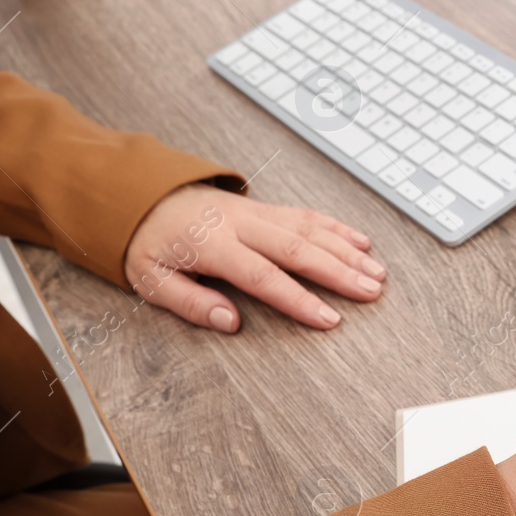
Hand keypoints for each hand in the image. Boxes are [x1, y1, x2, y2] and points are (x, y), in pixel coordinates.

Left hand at [125, 185, 385, 330]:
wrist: (139, 194)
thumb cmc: (147, 243)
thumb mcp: (151, 280)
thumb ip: (190, 302)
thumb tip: (230, 322)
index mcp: (212, 244)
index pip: (262, 275)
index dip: (298, 299)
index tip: (328, 318)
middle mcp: (240, 223)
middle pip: (298, 247)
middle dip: (339, 271)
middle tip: (371, 291)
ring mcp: (255, 211)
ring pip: (309, 229)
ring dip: (346, 250)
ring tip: (376, 272)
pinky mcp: (262, 207)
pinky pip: (305, 215)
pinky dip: (336, 227)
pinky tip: (360, 241)